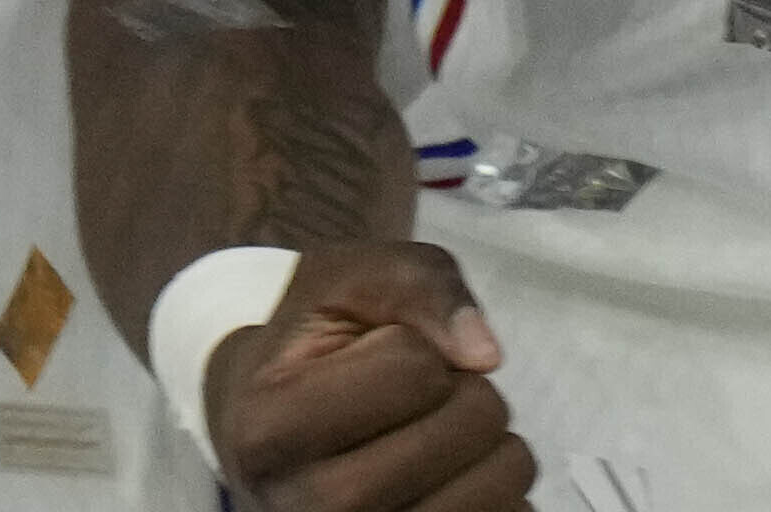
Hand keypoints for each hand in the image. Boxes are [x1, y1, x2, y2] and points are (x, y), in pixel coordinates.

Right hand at [203, 237, 527, 510]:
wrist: (284, 424)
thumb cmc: (316, 348)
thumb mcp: (345, 281)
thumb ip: (417, 285)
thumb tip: (484, 354)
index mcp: (267, 427)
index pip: (411, 369)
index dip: (414, 344)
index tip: (377, 355)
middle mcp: (305, 507)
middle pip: (460, 429)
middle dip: (468, 390)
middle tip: (428, 394)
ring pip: (495, 487)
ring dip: (495, 444)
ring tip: (444, 432)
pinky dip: (503, 490)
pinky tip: (454, 477)